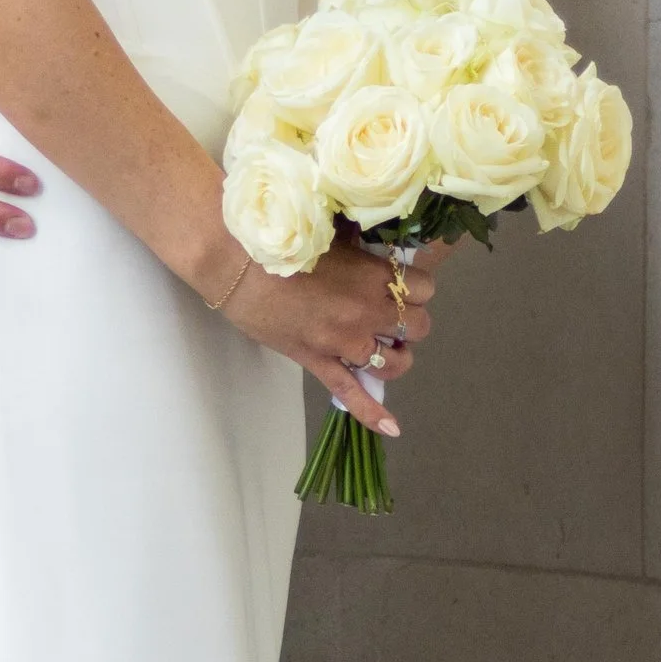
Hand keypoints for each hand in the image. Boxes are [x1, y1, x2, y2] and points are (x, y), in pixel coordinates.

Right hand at [221, 235, 439, 437]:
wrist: (236, 264)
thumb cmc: (282, 239)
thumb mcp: (332, 234)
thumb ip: (360, 245)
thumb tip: (376, 245)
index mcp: (374, 275)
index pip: (425, 287)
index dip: (417, 287)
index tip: (403, 284)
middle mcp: (368, 311)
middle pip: (419, 325)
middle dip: (411, 320)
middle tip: (392, 314)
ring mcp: (344, 341)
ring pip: (395, 363)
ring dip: (397, 356)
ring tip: (386, 348)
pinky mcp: (319, 362)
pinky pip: (351, 393)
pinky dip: (372, 412)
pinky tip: (392, 427)